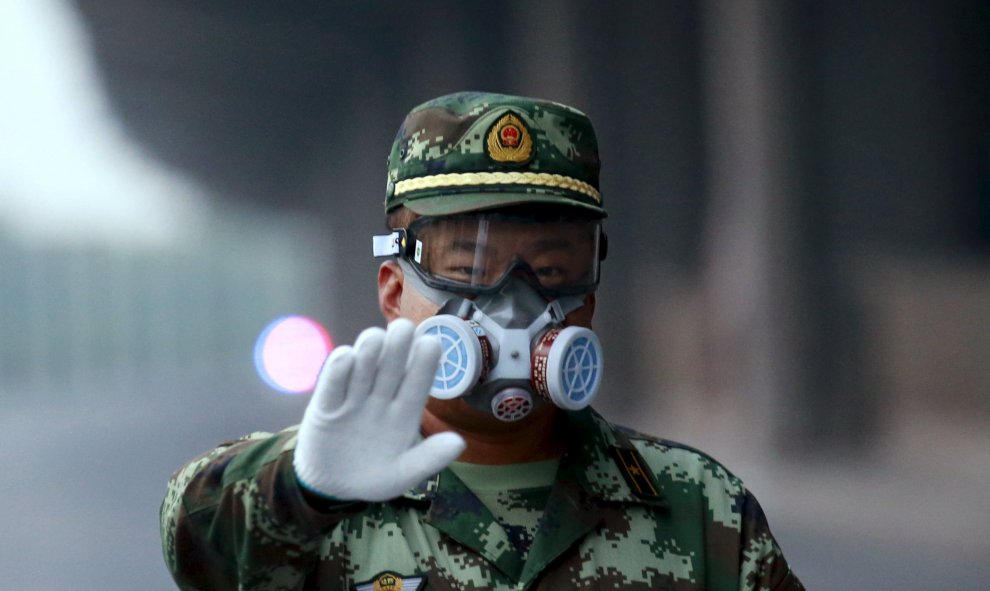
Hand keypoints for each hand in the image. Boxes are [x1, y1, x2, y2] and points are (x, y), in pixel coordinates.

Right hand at [293, 318, 465, 501]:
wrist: (330, 487)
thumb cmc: (372, 477)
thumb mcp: (401, 476)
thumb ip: (427, 460)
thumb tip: (459, 443)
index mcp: (404, 413)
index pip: (416, 384)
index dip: (424, 364)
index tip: (432, 343)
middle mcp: (380, 398)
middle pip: (390, 367)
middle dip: (397, 346)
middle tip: (404, 328)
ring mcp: (352, 398)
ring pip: (363, 368)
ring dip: (369, 352)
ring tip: (375, 339)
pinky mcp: (325, 405)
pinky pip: (332, 385)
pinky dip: (337, 370)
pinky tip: (346, 357)